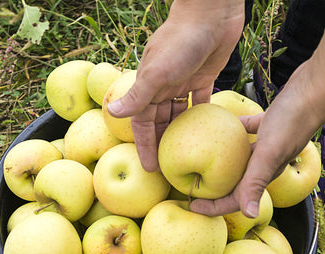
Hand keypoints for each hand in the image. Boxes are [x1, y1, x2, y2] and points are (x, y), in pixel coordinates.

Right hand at [107, 0, 244, 170]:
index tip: (148, 166)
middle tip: (166, 167)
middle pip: (159, 121)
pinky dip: (199, 115)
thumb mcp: (158, 71)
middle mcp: (164, 87)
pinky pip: (199, 102)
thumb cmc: (182, 40)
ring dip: (178, 132)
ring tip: (182, 154)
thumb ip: (138, 94)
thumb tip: (114, 113)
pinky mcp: (203, 77)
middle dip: (161, 143)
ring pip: (177, 114)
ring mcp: (183, 82)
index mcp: (149, 86)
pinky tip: (203, 131)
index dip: (145, 145)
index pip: (143, 123)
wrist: (211, 12)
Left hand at [190, 90, 316, 217]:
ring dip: (217, 164)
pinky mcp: (264, 127)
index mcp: (262, 175)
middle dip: (211, 190)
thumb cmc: (292, 122)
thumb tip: (249, 215)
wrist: (313, 90)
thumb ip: (256, 183)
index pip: (235, 200)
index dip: (213, 207)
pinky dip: (228, 134)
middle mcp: (262, 164)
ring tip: (195, 162)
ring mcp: (263, 146)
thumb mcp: (269, 154)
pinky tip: (213, 128)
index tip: (191, 206)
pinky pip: (241, 134)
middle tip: (189, 188)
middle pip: (232, 183)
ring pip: (236, 160)